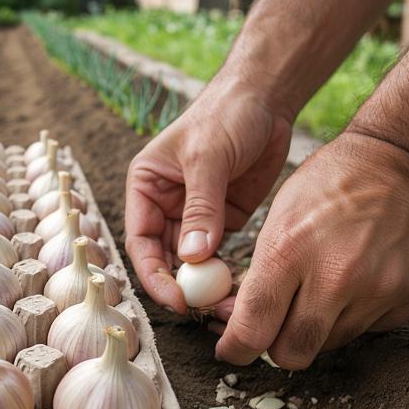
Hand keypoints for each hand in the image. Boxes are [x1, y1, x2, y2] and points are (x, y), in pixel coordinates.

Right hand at [125, 89, 292, 313]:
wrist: (267, 97)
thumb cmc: (226, 114)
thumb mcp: (208, 157)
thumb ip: (201, 207)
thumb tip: (192, 256)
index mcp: (146, 188)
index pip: (141, 241)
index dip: (155, 274)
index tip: (177, 299)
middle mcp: (166, 206)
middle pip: (166, 259)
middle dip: (185, 287)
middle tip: (209, 311)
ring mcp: (196, 216)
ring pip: (195, 264)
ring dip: (209, 286)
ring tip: (231, 306)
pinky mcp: (226, 220)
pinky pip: (222, 256)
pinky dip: (230, 275)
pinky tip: (245, 289)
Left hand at [214, 131, 408, 368]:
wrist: (402, 160)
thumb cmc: (330, 182)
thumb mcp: (279, 216)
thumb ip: (261, 273)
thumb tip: (236, 320)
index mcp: (290, 251)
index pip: (253, 328)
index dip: (236, 348)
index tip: (231, 349)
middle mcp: (335, 277)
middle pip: (292, 353)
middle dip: (275, 350)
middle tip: (272, 331)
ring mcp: (376, 290)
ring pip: (329, 344)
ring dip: (315, 329)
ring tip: (317, 291)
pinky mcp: (407, 298)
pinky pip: (366, 330)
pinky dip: (351, 317)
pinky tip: (354, 282)